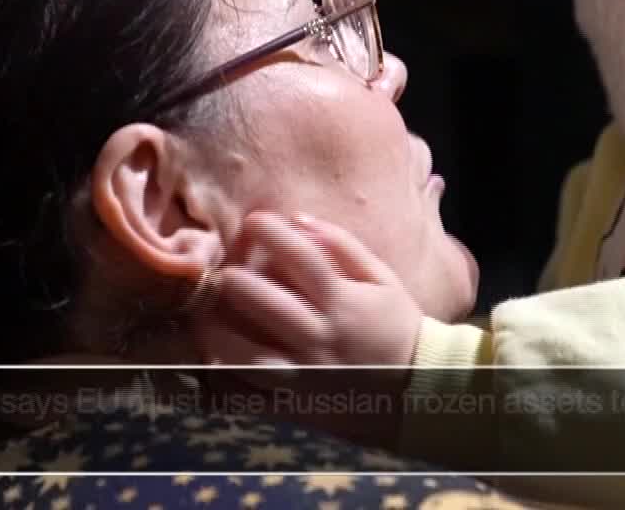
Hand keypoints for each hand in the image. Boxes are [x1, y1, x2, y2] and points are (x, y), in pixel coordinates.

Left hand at [193, 212, 421, 446]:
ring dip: (218, 333)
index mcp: (345, 303)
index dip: (273, 233)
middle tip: (225, 272)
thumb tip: (298, 219)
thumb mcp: (382, 279)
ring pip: (246, 355)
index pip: (303, 258)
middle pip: (266, 303)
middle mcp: (321, 338)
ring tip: (207, 318)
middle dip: (236, 280)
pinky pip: (247, 395)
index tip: (253, 220)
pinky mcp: (294, 405)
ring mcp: (304, 375)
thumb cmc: (396, 325)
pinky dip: (223, 379)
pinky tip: (214, 360)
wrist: (417, 389)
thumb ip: (343, 246)